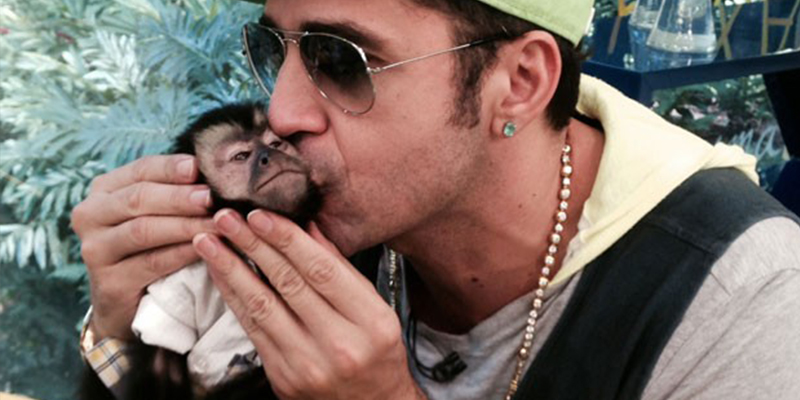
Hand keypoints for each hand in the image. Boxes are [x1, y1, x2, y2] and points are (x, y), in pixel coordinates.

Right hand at [71, 155, 215, 339]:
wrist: (126, 302)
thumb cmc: (148, 246)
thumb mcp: (156, 213)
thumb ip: (174, 191)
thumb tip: (213, 171)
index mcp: (104, 190)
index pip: (140, 170)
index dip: (170, 167)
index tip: (199, 166)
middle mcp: (90, 215)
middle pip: (139, 198)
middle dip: (179, 197)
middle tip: (211, 197)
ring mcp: (94, 249)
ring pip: (144, 230)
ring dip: (185, 225)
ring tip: (216, 223)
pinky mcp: (108, 281)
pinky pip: (152, 262)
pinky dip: (181, 253)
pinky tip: (204, 248)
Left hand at [194, 209, 425, 399]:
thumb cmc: (377, 355)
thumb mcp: (375, 309)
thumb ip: (340, 268)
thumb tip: (308, 227)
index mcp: (371, 321)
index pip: (322, 270)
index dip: (286, 239)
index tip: (260, 215)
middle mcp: (340, 344)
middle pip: (288, 283)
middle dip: (252, 245)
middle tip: (226, 218)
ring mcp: (308, 364)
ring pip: (261, 306)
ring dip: (230, 269)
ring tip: (209, 242)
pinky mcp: (283, 377)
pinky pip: (252, 329)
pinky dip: (233, 297)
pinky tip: (221, 275)